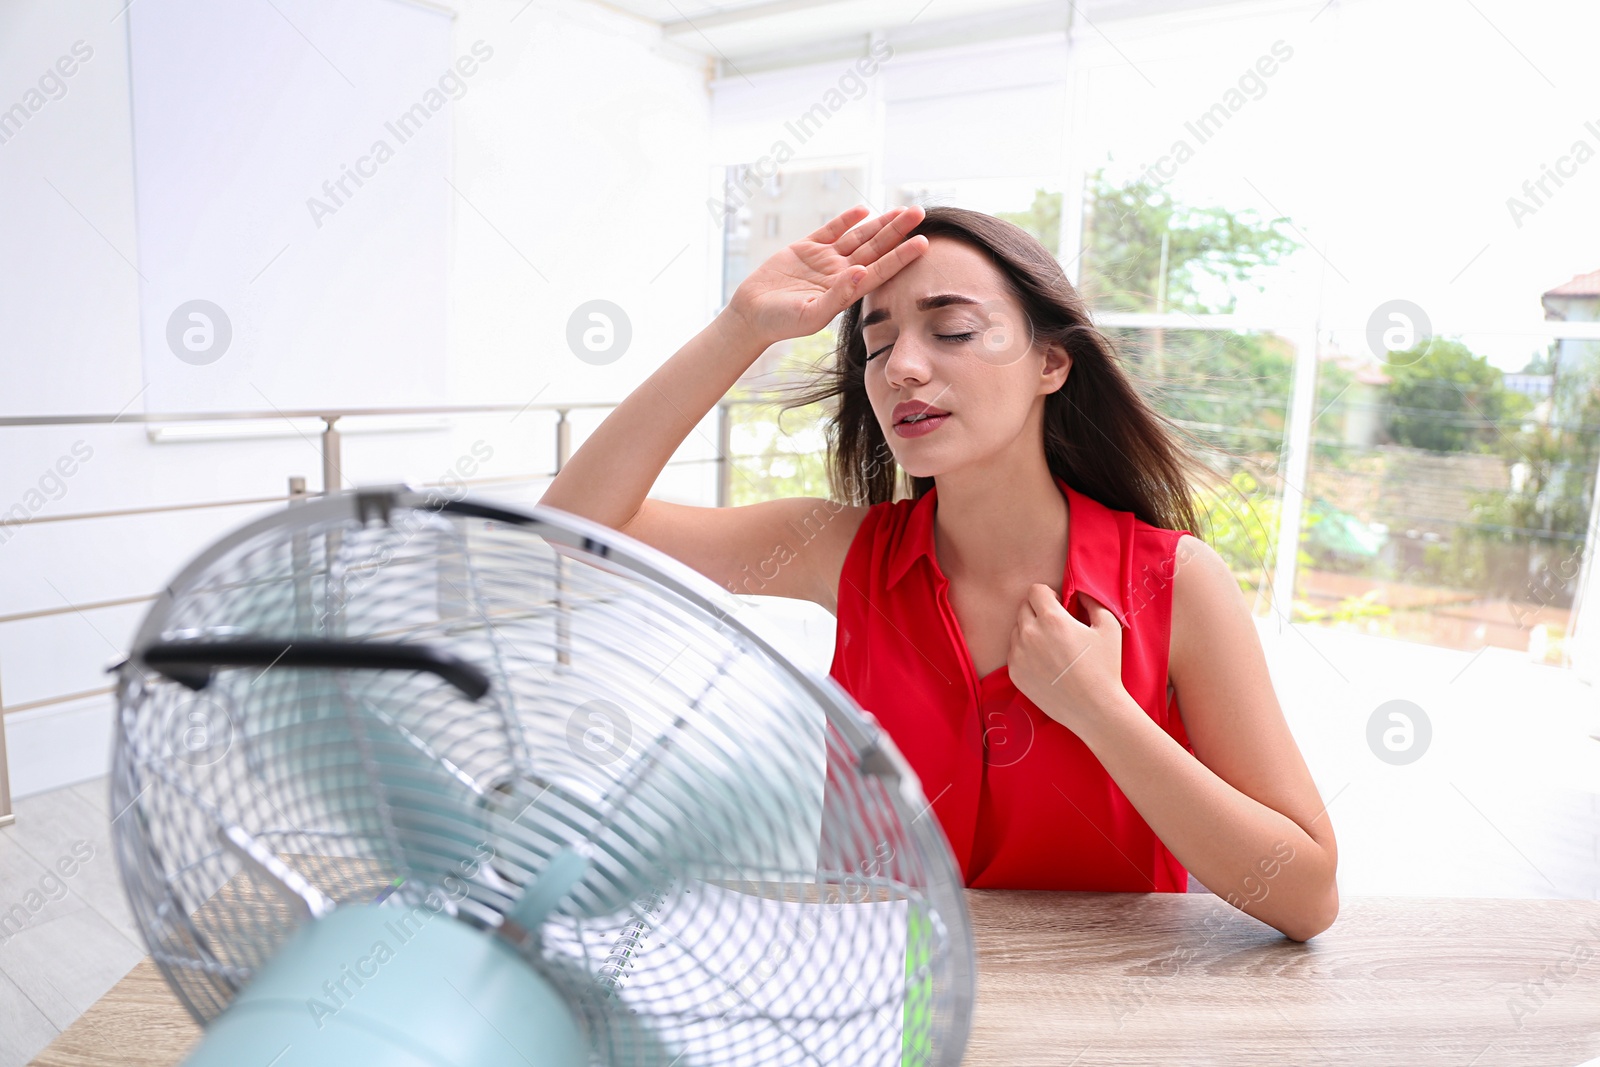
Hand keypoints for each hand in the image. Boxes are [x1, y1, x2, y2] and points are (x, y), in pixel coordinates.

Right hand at [724, 205, 927, 347]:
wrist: (751, 315)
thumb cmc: (781, 322)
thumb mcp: (811, 315)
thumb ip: (838, 296)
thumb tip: (862, 272)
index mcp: (847, 290)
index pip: (881, 270)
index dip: (902, 256)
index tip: (924, 243)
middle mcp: (841, 273)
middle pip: (876, 248)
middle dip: (897, 230)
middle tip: (919, 212)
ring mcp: (824, 260)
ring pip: (858, 237)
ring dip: (879, 223)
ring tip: (901, 210)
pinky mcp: (806, 248)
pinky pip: (831, 230)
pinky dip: (846, 220)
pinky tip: (862, 211)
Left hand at [1007, 587, 1127, 734]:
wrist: (1095, 709)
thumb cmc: (1105, 668)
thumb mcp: (1108, 627)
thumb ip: (1092, 601)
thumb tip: (1079, 591)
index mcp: (1051, 619)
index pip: (1034, 590)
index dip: (1048, 595)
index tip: (1059, 606)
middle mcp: (1029, 634)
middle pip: (1023, 608)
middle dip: (1038, 611)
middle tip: (1056, 626)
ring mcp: (1018, 655)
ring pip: (1017, 630)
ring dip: (1030, 631)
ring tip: (1051, 647)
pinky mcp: (1014, 673)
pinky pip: (1013, 651)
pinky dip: (1025, 651)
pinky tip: (1045, 662)